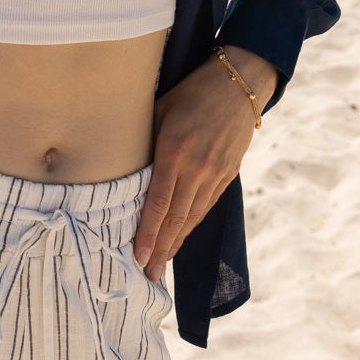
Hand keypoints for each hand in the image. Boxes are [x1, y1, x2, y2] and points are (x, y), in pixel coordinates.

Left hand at [133, 47, 276, 282]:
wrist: (237, 83)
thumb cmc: (190, 92)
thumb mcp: (159, 110)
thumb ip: (145, 142)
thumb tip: (122, 169)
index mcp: (175, 149)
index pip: (159, 202)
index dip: (147, 233)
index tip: (137, 257)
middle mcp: (197, 166)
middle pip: (176, 218)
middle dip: (160, 250)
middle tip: (146, 275)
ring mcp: (215, 173)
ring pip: (192, 217)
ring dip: (175, 243)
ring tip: (160, 265)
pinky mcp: (228, 174)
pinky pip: (206, 206)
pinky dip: (191, 226)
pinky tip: (179, 238)